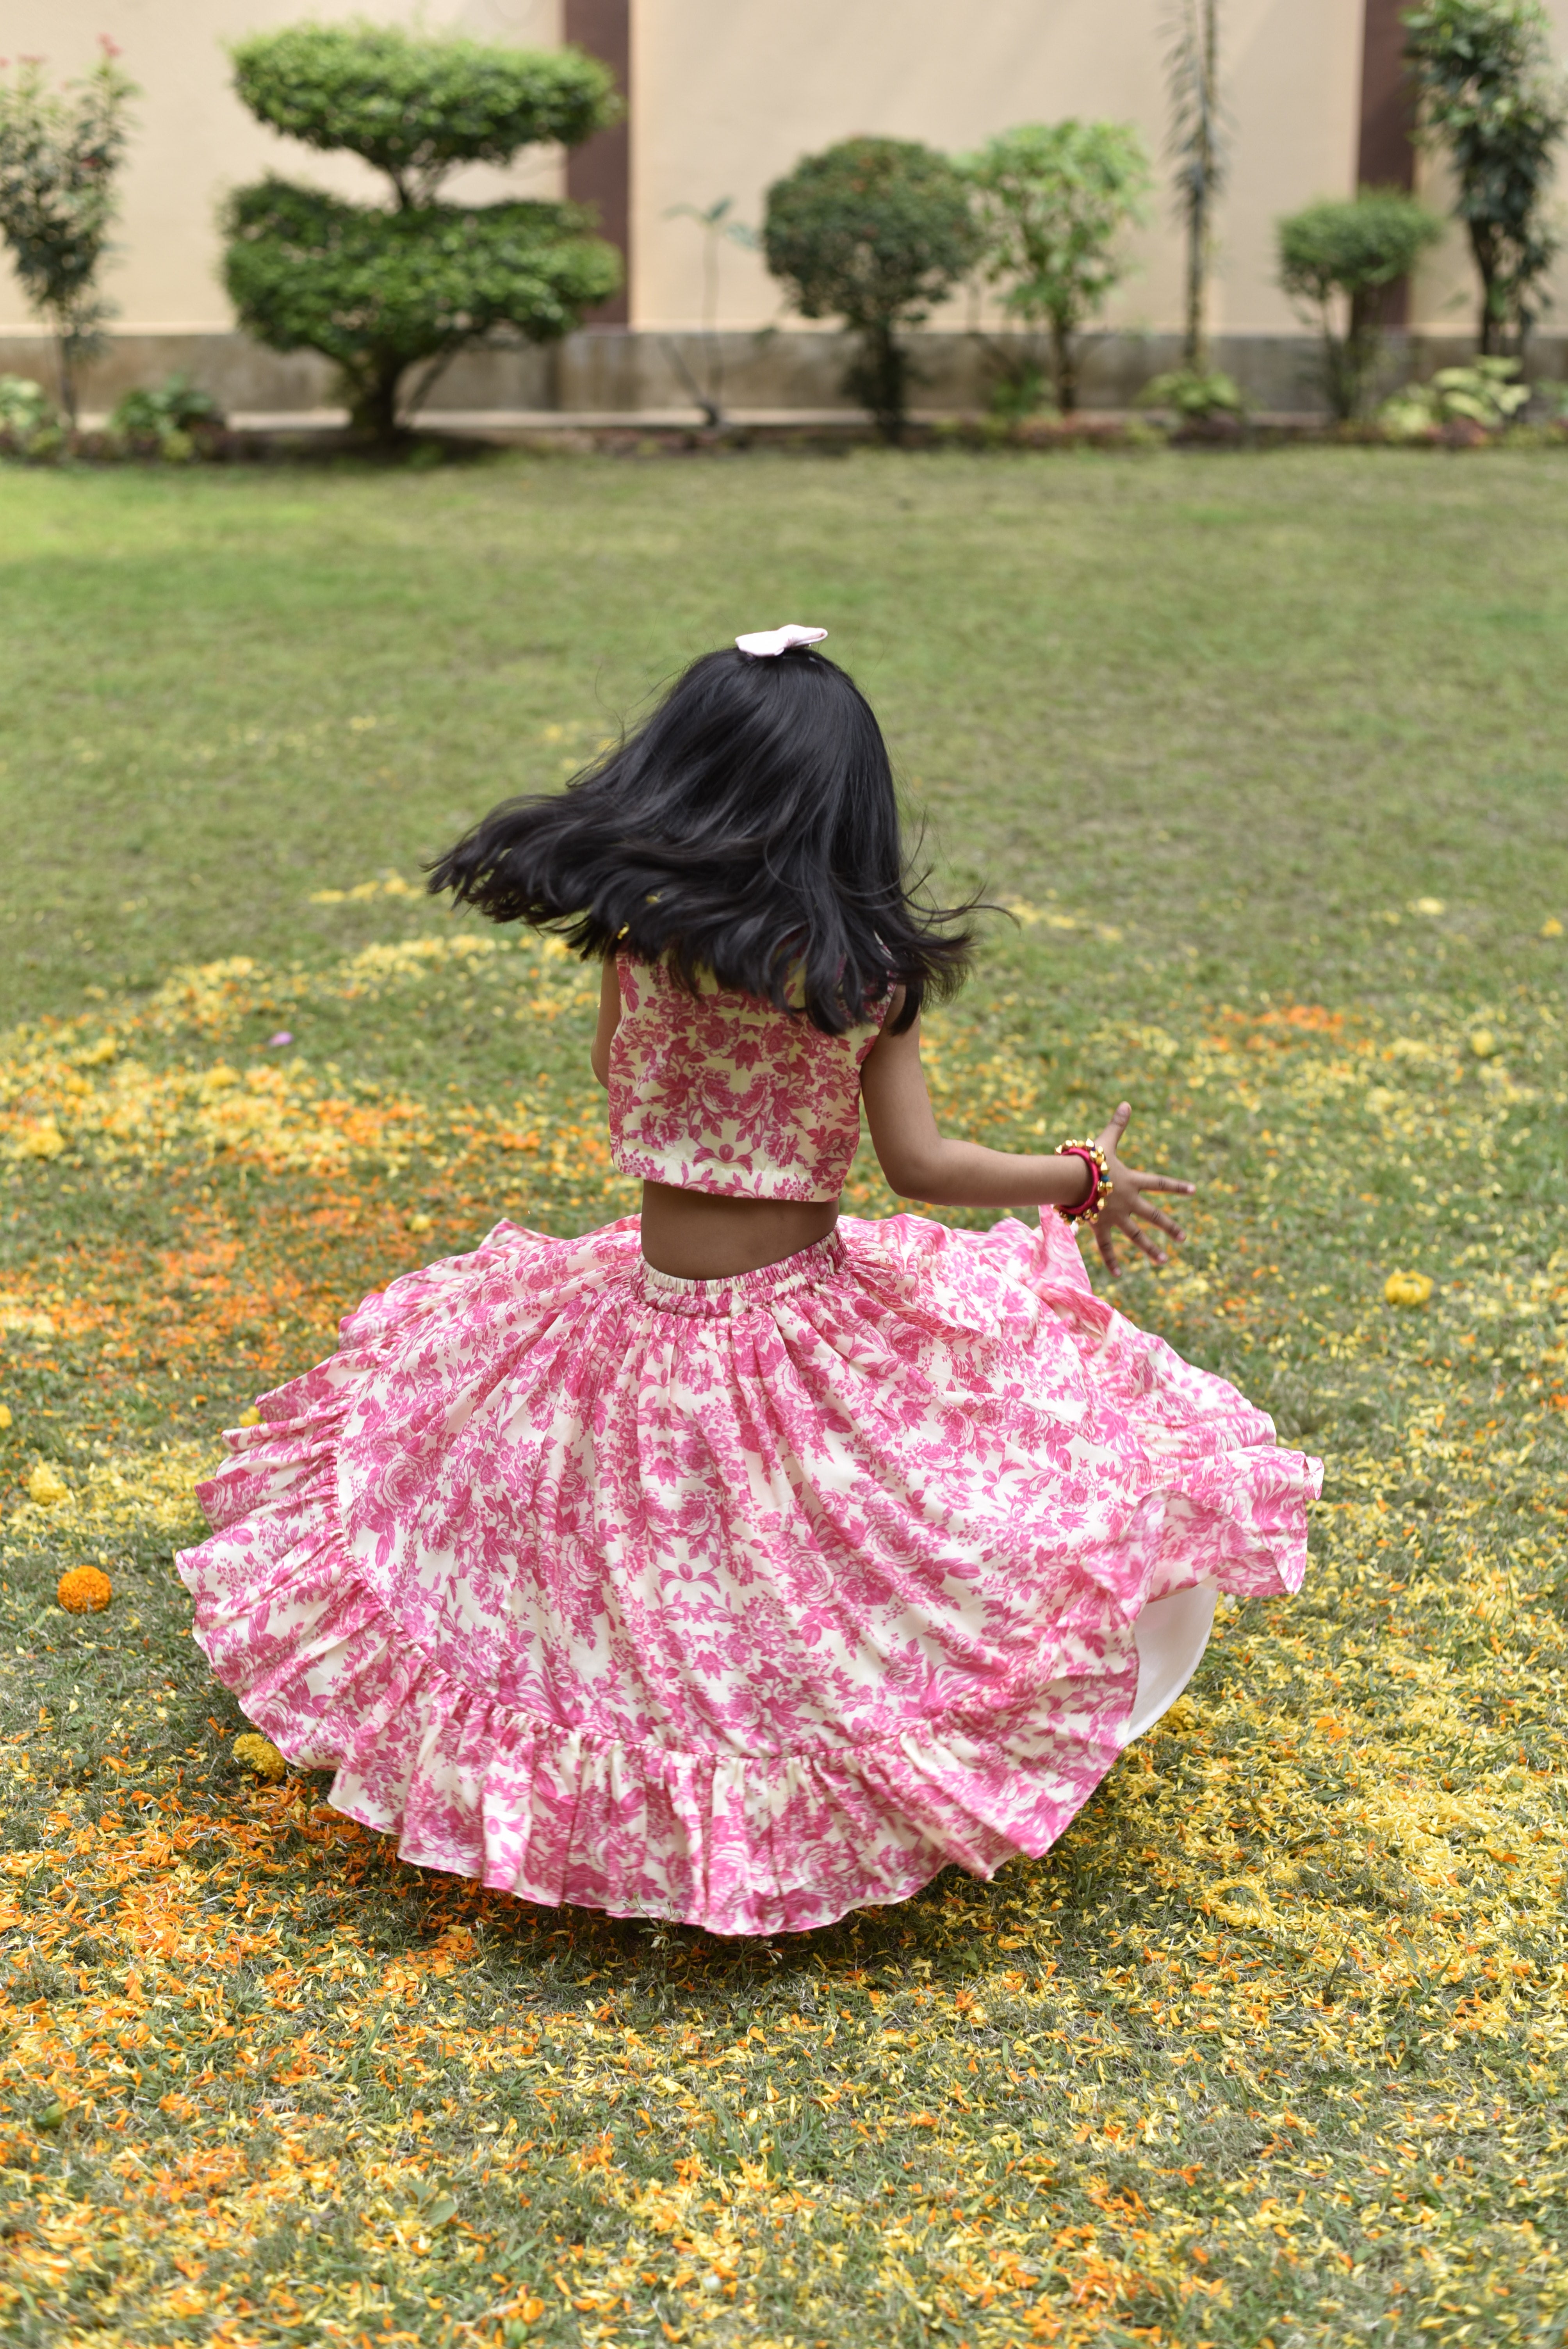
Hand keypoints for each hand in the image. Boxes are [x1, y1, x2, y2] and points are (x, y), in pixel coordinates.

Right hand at [1088, 1102, 1193, 1278]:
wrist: (1073, 1179)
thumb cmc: (1089, 1159)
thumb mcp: (1105, 1141)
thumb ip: (1118, 1125)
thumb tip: (1127, 1103)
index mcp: (1132, 1181)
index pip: (1160, 1183)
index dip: (1177, 1186)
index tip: (1194, 1191)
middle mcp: (1128, 1201)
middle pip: (1154, 1215)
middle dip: (1170, 1226)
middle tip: (1184, 1238)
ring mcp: (1116, 1216)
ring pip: (1137, 1235)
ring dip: (1151, 1248)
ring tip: (1164, 1261)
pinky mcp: (1100, 1226)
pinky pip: (1106, 1247)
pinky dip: (1111, 1261)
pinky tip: (1119, 1276)